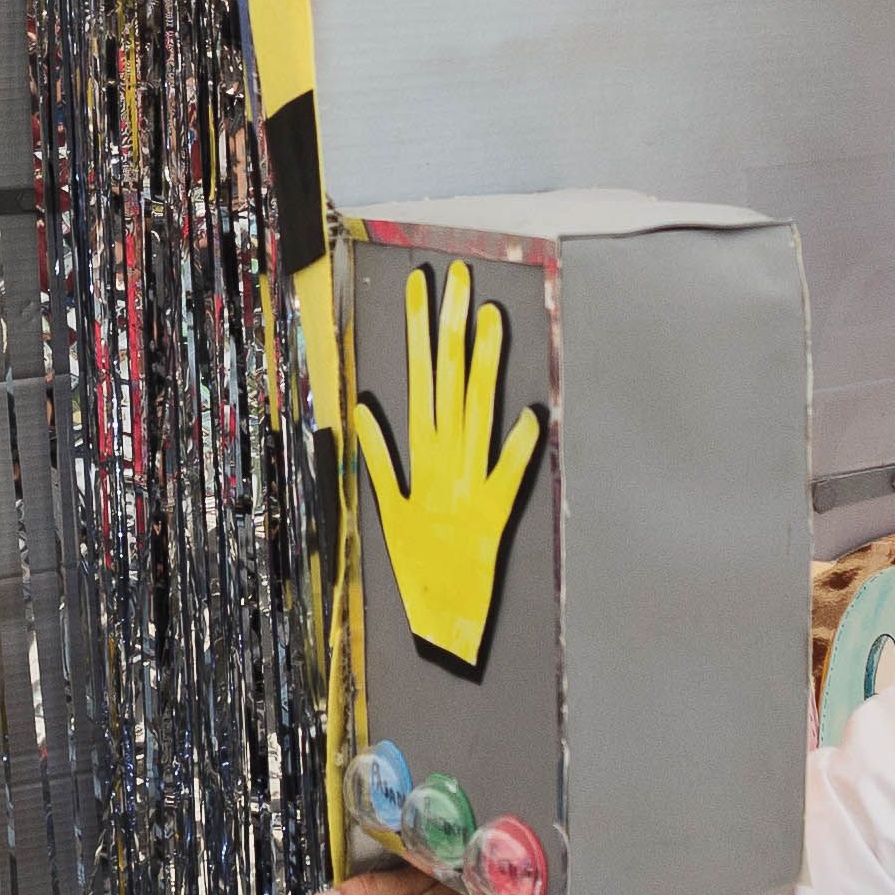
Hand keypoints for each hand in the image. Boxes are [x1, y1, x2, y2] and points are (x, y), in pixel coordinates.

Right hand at [351, 264, 543, 673]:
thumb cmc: (418, 562)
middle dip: (450, 326)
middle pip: (447, 380)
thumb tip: (362, 408)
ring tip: (490, 317)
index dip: (422, 328)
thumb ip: (377, 456)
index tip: (423, 284)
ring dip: (483, 366)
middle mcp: (442, 458)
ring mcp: (467, 481)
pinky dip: (519, 447)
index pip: (420, 375)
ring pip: (476, 411)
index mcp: (419, 452)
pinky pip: (508, 474)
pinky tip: (532, 414)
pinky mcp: (494, 511)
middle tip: (457, 278)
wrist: (439, 616)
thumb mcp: (388, 507)